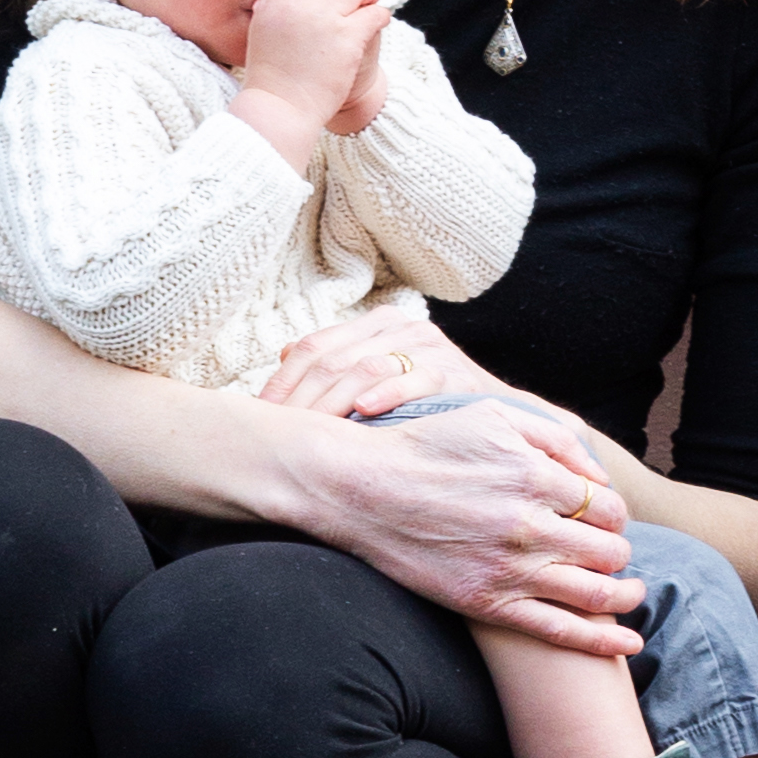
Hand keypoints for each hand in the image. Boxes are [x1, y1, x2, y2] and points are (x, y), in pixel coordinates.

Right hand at [235, 0, 387, 152]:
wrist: (282, 107)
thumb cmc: (273, 73)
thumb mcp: (262, 28)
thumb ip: (276, 1)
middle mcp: (297, 4)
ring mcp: (324, 19)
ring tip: (371, 2)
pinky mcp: (348, 37)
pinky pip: (374, 12)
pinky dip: (381, 14)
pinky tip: (380, 21)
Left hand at [257, 317, 492, 422]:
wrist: (497, 420)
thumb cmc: (426, 404)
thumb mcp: (379, 377)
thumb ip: (337, 362)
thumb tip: (284, 355)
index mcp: (376, 323)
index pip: (313, 346)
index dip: (282, 382)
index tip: (261, 418)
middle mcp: (400, 327)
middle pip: (332, 359)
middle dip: (300, 400)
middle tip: (279, 434)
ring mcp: (428, 347)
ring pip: (364, 368)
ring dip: (332, 402)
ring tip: (310, 430)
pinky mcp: (453, 371)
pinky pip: (413, 380)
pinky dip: (386, 395)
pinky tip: (363, 412)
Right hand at [258, 384, 646, 657]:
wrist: (358, 488)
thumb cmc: (426, 445)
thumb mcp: (494, 417)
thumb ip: (554, 439)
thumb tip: (598, 475)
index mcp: (535, 477)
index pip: (608, 507)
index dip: (615, 516)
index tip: (606, 520)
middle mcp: (529, 526)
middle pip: (609, 551)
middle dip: (619, 554)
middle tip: (612, 554)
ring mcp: (508, 570)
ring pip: (595, 594)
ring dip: (625, 596)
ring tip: (632, 595)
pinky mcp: (486, 603)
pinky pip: (559, 631)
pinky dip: (602, 641)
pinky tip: (628, 644)